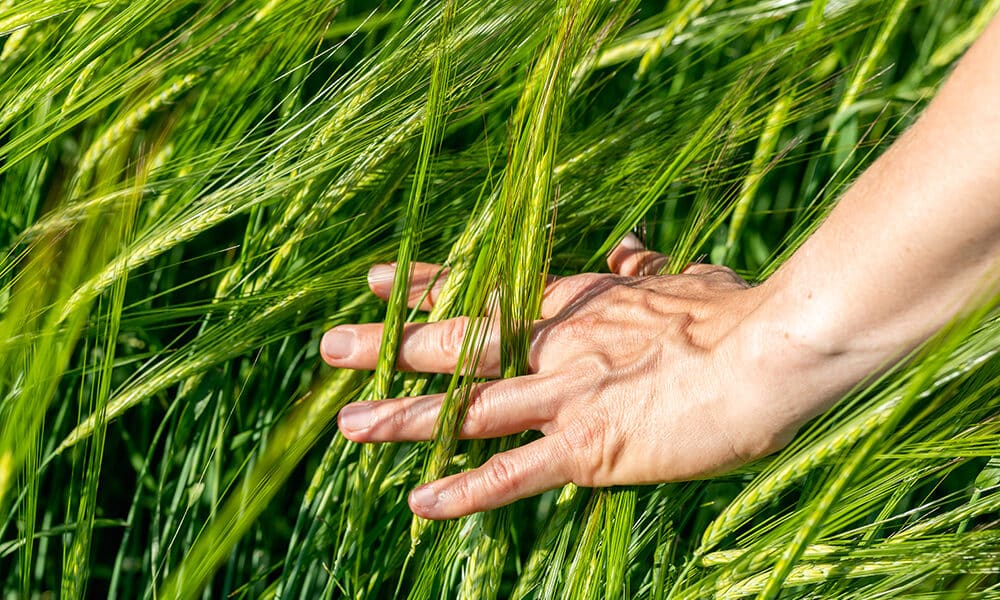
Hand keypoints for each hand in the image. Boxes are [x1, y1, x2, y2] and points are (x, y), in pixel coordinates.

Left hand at [321, 235, 801, 518]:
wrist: (772, 350)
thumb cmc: (736, 313)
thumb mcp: (683, 280)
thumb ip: (646, 269)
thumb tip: (628, 247)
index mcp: (576, 308)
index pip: (487, 295)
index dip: (431, 289)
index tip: (384, 281)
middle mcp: (556, 348)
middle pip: (459, 346)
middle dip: (392, 348)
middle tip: (332, 347)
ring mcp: (567, 398)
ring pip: (469, 407)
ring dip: (406, 417)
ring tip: (347, 424)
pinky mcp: (588, 448)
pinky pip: (513, 474)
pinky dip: (465, 489)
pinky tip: (420, 501)